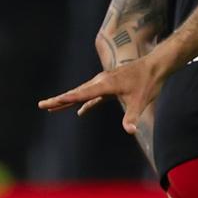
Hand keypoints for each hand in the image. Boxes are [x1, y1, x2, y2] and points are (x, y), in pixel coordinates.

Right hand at [37, 53, 167, 134]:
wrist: (155, 66)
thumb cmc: (148, 82)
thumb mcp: (141, 101)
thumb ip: (133, 117)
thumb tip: (130, 131)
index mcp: (104, 84)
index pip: (79, 94)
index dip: (62, 100)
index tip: (47, 103)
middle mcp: (101, 81)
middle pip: (76, 92)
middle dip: (59, 100)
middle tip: (42, 105)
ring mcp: (105, 82)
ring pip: (83, 93)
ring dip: (69, 100)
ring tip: (53, 107)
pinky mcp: (110, 85)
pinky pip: (94, 95)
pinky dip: (86, 102)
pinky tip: (80, 111)